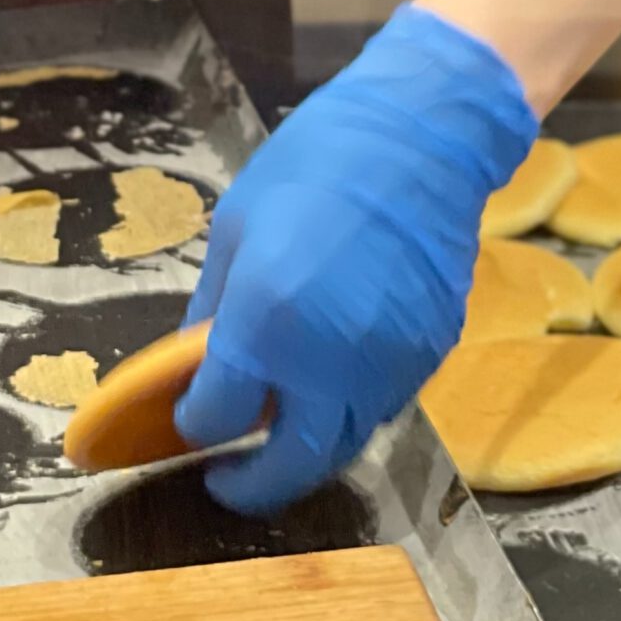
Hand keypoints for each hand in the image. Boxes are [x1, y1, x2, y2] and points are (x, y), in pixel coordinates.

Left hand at [174, 3, 536, 514]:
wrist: (424, 135)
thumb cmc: (317, 164)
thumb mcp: (237, 228)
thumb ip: (216, 311)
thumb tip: (196, 366)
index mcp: (266, 325)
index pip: (216, 418)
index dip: (194, 424)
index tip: (189, 417)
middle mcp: (330, 363)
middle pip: (292, 465)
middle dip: (254, 485)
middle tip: (231, 478)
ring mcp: (389, 364)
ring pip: (347, 443)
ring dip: (310, 447)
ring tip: (287, 423)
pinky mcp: (432, 352)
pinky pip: (386, 403)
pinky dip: (354, 406)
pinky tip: (338, 373)